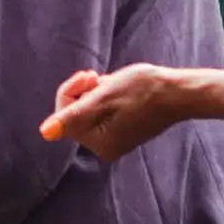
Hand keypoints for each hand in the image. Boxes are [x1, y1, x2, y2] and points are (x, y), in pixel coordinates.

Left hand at [40, 64, 211, 159]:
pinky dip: (107, 97)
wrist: (178, 92)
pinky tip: (122, 90)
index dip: (73, 90)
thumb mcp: (103, 97)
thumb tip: (45, 132)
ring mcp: (113, 141)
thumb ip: (73, 116)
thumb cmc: (144, 90)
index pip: (64, 114)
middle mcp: (104, 148)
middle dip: (86, 91)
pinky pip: (102, 112)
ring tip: (117, 84)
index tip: (90, 76)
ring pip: (88, 109)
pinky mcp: (121, 132)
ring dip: (97, 92)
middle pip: (75, 113)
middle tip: (103, 78)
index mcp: (98, 143)